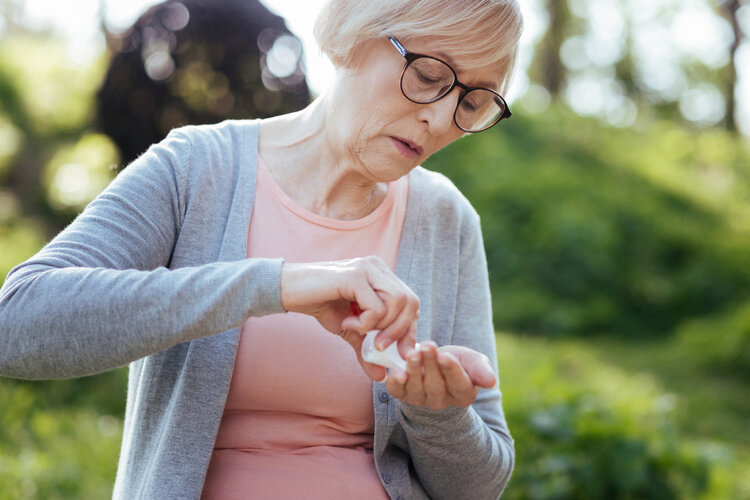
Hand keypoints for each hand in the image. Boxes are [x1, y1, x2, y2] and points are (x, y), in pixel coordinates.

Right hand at [280, 256, 418, 379]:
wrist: (289, 290)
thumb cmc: (321, 304)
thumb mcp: (349, 331)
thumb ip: (366, 350)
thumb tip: (381, 377)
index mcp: (382, 275)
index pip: (412, 302)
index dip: (409, 329)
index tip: (398, 352)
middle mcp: (378, 267)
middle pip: (411, 301)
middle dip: (400, 331)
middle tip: (379, 347)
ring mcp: (367, 269)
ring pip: (398, 302)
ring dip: (383, 326)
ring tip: (360, 332)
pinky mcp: (354, 277)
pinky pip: (376, 307)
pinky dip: (365, 323)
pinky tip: (346, 323)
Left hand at [385, 341, 496, 409]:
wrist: (435, 363)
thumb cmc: (458, 361)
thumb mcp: (473, 361)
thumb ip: (481, 370)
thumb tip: (492, 381)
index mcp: (463, 394)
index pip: (458, 383)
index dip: (451, 370)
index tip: (445, 356)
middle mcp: (441, 401)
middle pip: (435, 385)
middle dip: (430, 365)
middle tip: (427, 347)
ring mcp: (421, 400)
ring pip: (416, 388)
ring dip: (413, 371)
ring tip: (413, 354)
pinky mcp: (403, 395)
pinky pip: (398, 392)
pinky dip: (395, 383)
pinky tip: (395, 372)